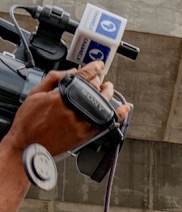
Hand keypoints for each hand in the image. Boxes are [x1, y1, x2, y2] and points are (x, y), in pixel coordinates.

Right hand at [2, 60, 130, 156]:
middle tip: (99, 78)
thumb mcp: (35, 94)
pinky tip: (123, 108)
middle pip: (92, 89)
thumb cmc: (28, 122)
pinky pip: (106, 123)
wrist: (27, 145)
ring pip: (101, 104)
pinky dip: (117, 115)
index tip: (98, 65)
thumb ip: (53, 79)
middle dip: (98, 81)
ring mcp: (80, 123)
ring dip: (109, 94)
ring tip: (109, 88)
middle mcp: (72, 109)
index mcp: (58, 97)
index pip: (81, 77)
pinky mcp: (86, 135)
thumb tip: (72, 71)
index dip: (92, 69)